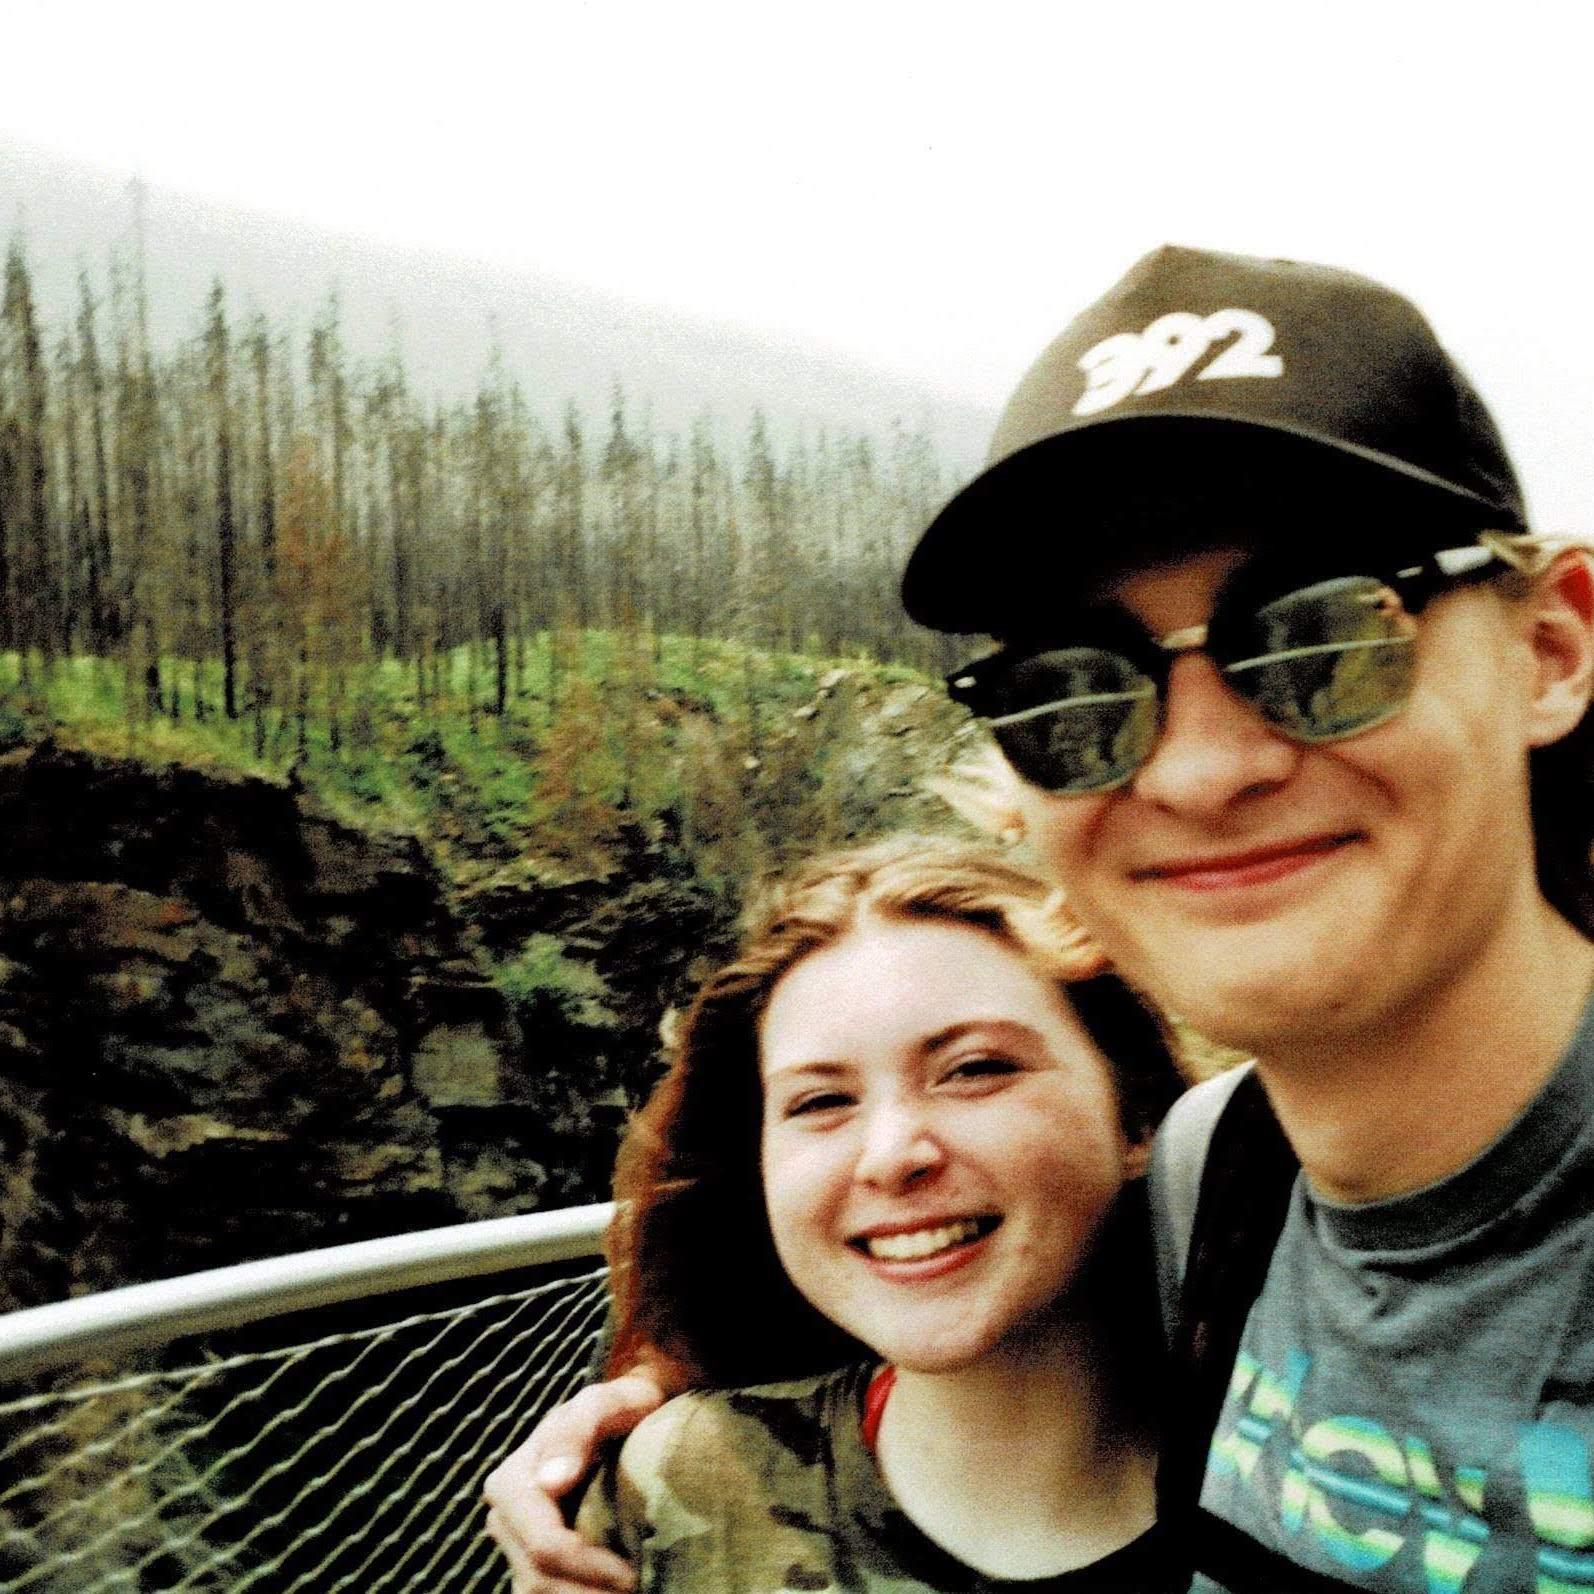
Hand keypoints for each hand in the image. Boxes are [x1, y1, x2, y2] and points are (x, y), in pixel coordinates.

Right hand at [483, 1371, 665, 1592]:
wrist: (622, 1417)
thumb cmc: (617, 1407)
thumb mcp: (603, 1404)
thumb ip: (578, 1430)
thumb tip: (551, 1481)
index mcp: (511, 1483)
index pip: (544, 1546)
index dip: (588, 1568)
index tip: (633, 1576)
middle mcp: (504, 1519)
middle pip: (539, 1581)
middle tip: (641, 1592)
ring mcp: (515, 1545)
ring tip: (632, 1592)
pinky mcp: (532, 1562)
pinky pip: (547, 1593)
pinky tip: (610, 1590)